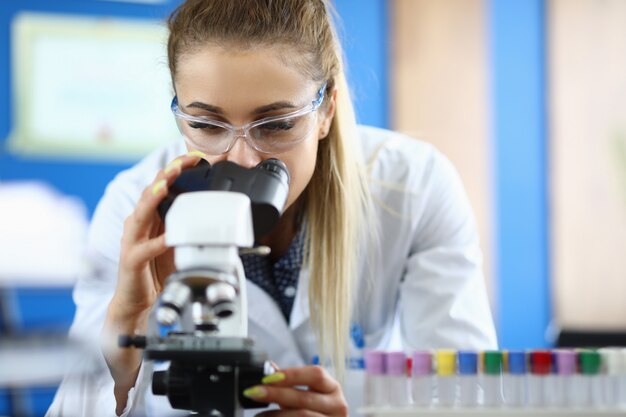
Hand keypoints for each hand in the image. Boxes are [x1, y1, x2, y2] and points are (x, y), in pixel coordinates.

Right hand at [110, 151, 205, 319]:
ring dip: (153, 199)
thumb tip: (214, 209)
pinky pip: (145, 249)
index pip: (161, 185)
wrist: (136, 301)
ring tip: (165, 187)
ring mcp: (132, 240)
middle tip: (180, 164)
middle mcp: (139, 223)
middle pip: (150, 193)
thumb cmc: (155, 269)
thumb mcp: (176, 240)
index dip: (174, 169)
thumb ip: (188, 223)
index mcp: (151, 216)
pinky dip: (157, 242)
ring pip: (141, 214)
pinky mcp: (132, 260)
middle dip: (165, 176)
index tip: (192, 157)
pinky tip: (168, 238)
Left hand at [245, 366, 348, 416]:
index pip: (316, 374)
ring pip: (302, 416)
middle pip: (305, 398)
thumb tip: (270, 368)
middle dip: (276, 394)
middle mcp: (338, 405)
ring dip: (275, 415)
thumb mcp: (305, 394)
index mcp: (333, 388)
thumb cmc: (314, 411)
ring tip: (259, 415)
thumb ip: (289, 382)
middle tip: (254, 392)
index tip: (268, 377)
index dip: (291, 374)